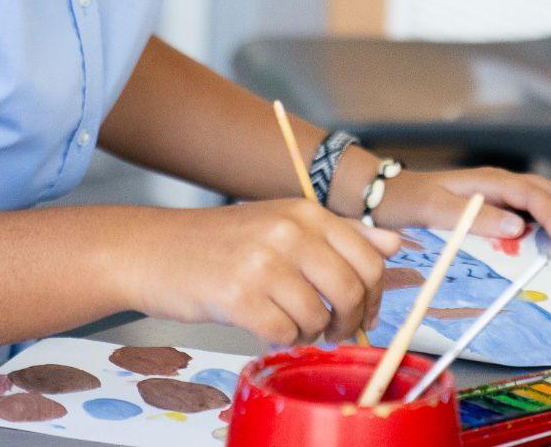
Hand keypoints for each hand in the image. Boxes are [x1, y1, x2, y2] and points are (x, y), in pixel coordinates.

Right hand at [127, 200, 401, 346]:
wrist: (154, 250)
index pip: (370, 258)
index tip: (365, 312)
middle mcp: (289, 232)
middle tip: (334, 331)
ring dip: (310, 333)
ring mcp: (264, 263)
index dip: (375, 294)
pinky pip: (285, 333)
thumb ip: (341, 234)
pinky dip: (281, 338)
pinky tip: (265, 325)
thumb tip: (396, 244)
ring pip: (319, 317)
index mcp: (306, 212)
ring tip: (289, 323)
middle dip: (350, 321)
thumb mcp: (283, 224)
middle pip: (352, 290)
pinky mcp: (239, 296)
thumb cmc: (221, 242)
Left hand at [371, 168, 550, 250]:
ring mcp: (500, 191)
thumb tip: (518, 225)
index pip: (532, 196)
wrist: (384, 194)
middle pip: (550, 192)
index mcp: (488, 181)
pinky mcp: (498, 203)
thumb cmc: (406, 201)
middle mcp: (499, 182)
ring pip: (549, 196)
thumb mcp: (435, 209)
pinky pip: (538, 205)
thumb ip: (475, 216)